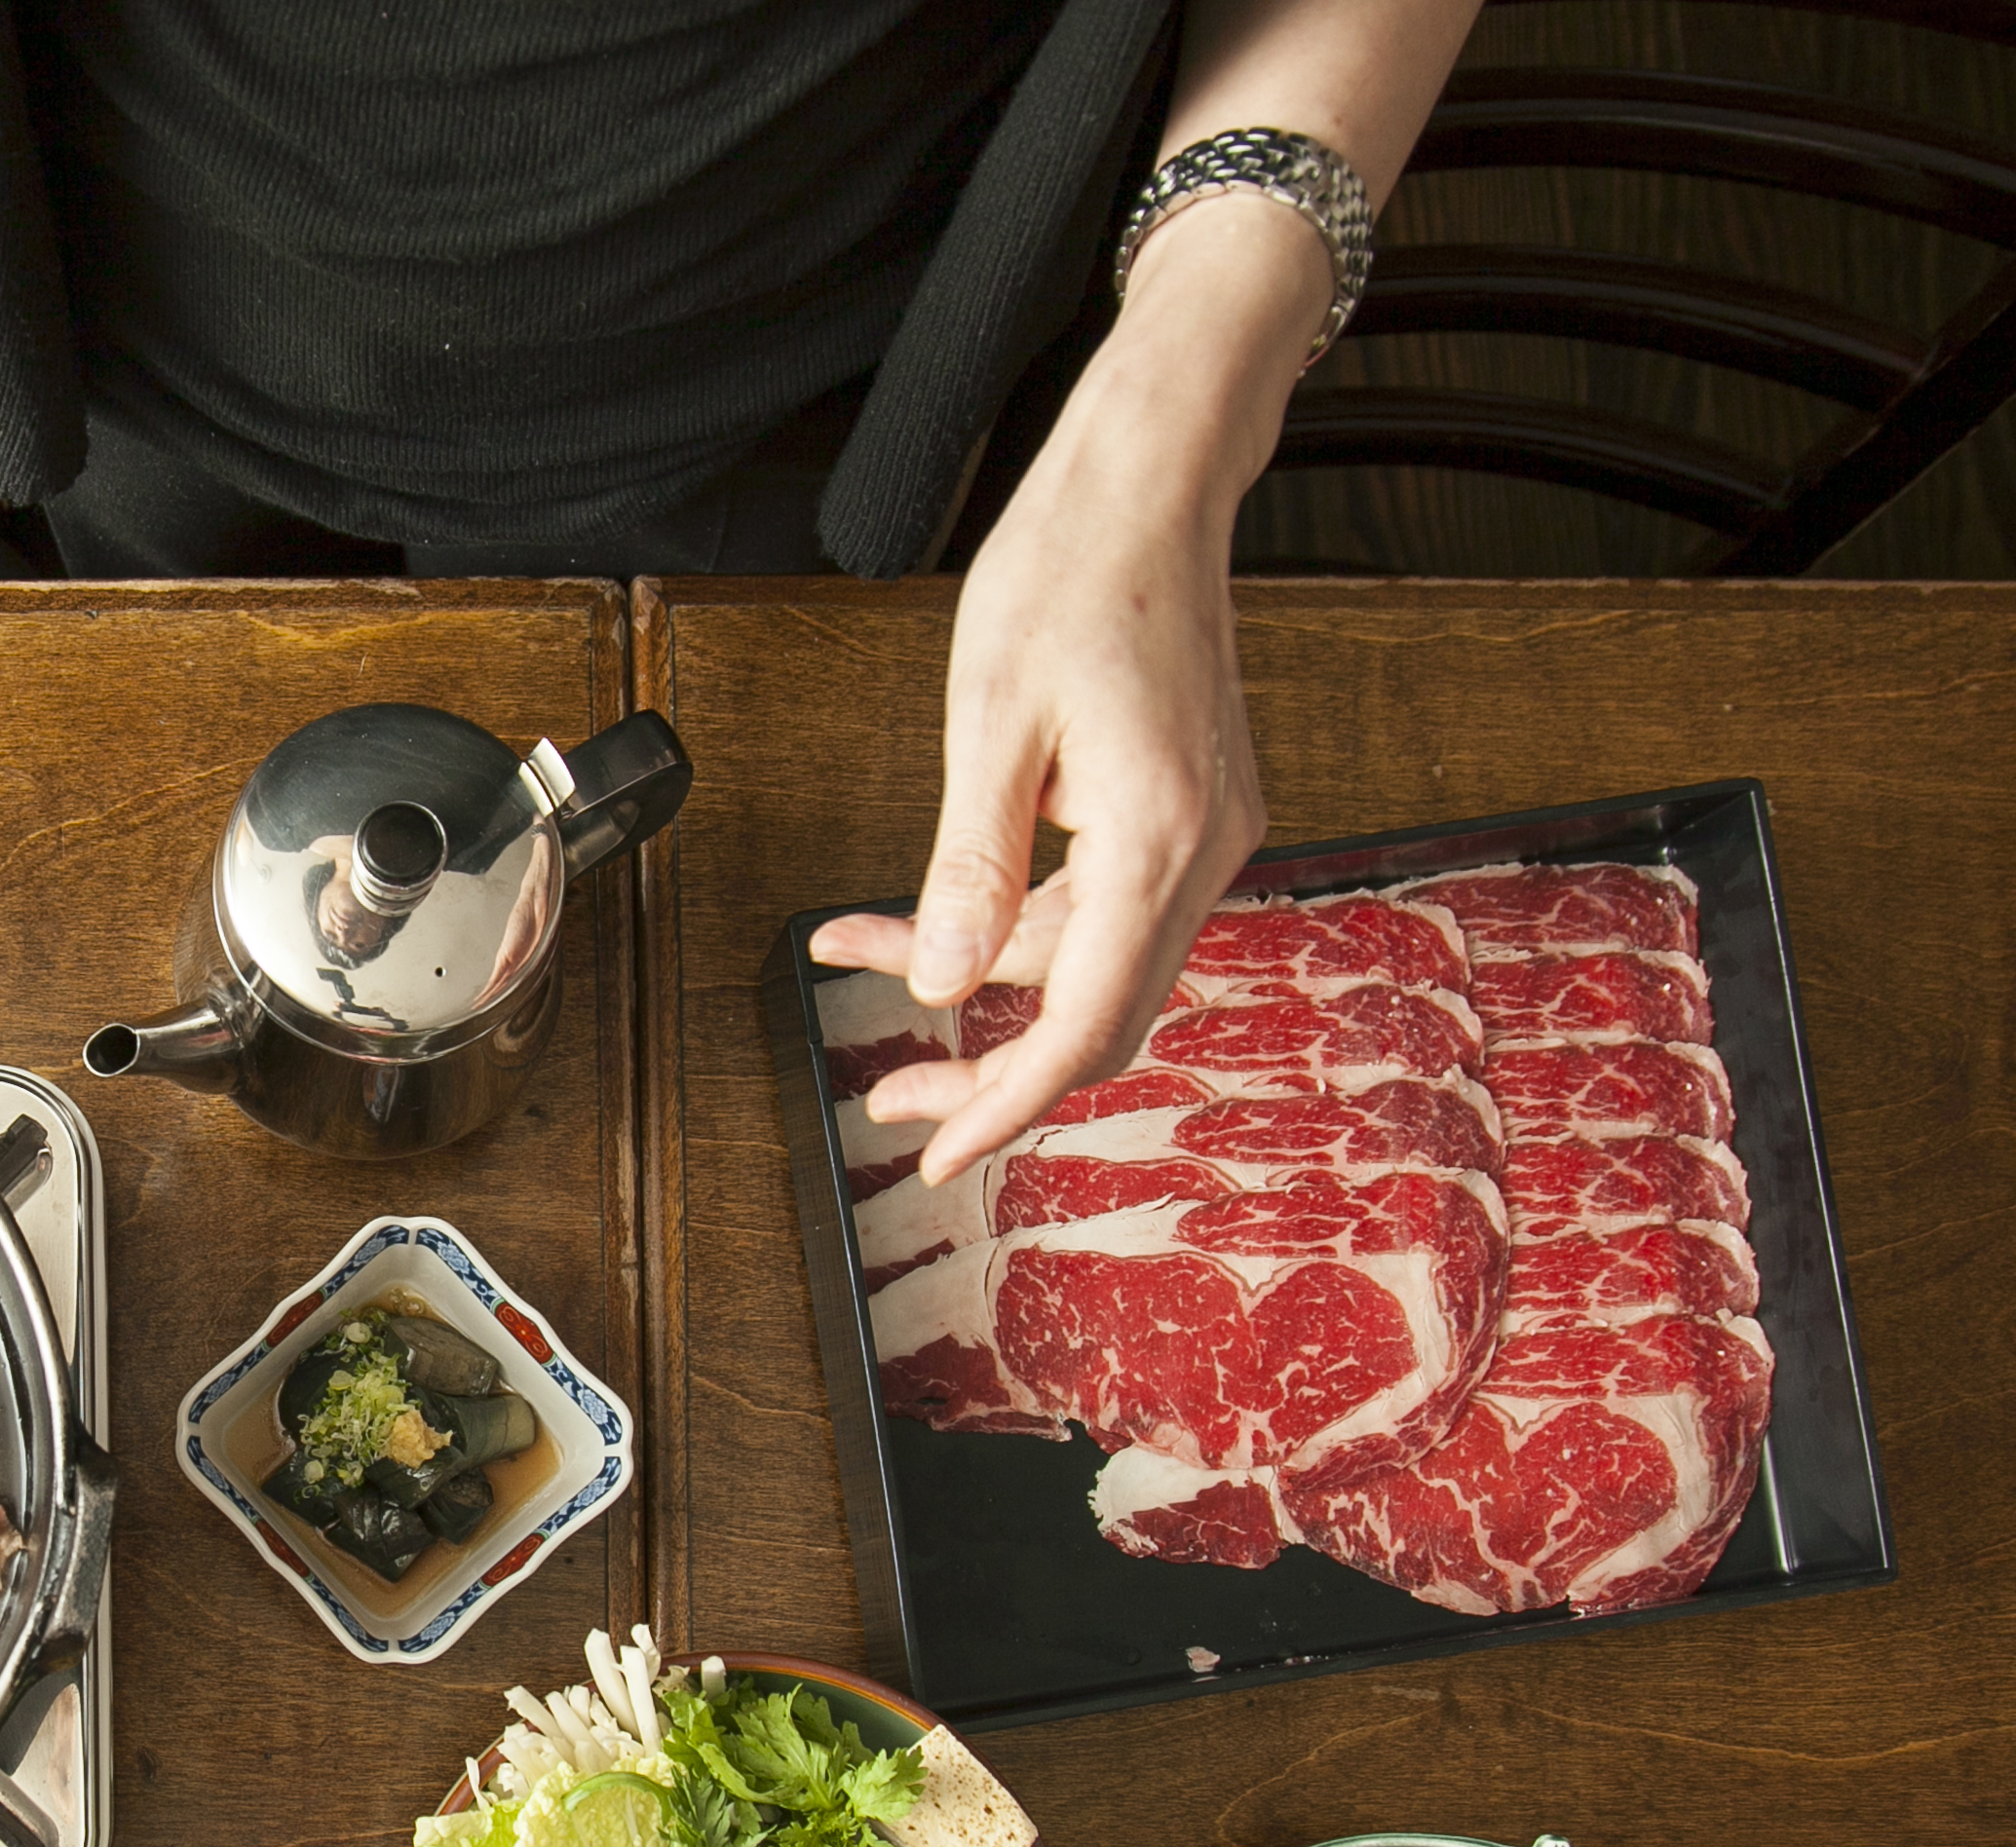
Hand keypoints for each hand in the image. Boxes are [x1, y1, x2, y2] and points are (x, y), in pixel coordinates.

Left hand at [811, 196, 1315, 1184]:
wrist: (1152, 480)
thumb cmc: (1070, 571)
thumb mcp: (991, 722)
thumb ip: (968, 867)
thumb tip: (940, 986)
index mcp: (1160, 840)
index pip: (1083, 1024)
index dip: (1009, 1103)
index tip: (939, 1153)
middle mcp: (1203, 849)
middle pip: (1096, 1013)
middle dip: (989, 1062)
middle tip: (888, 1094)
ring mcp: (1204, 831)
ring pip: (1089, 959)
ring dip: (981, 974)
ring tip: (856, 949)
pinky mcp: (1185, 809)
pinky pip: (1100, 903)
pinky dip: (1015, 919)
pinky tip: (933, 905)